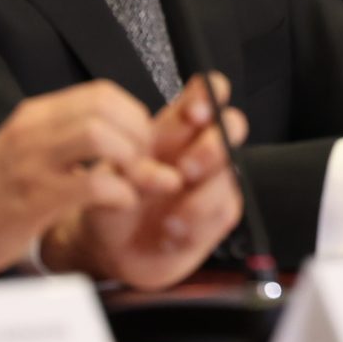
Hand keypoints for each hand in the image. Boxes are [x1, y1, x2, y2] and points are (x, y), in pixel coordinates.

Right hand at [0, 80, 173, 276]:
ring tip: (129, 182)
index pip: (102, 92)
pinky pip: (92, 183)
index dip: (133, 116)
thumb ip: (72, 143)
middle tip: (139, 165)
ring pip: (100, 136)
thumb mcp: (30, 153)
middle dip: (137, 136)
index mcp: (36, 115)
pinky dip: (118, 193)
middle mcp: (33, 130)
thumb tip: (125, 142)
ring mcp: (32, 162)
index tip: (137, 144)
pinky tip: (115, 204)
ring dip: (129, 160)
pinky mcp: (33, 198)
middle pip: (106, 108)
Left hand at [57, 73, 250, 290]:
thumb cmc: (112, 201)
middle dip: (213, 146)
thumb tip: (165, 171)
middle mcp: (199, 150)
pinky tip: (171, 233)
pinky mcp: (218, 214)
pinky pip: (223, 212)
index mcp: (176, 128)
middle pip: (233, 126)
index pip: (207, 94)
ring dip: (201, 197)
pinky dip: (195, 225)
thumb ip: (136, 165)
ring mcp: (213, 182)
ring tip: (168, 218)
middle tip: (185, 169)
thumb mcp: (113, 177)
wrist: (110, 247)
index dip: (210, 93)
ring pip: (231, 174)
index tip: (193, 112)